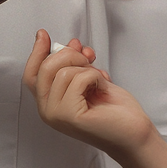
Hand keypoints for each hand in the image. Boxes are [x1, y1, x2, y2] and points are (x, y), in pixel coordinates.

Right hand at [24, 29, 152, 154]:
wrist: (134, 133)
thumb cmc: (116, 110)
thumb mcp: (92, 81)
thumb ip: (75, 66)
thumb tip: (68, 44)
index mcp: (50, 103)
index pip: (32, 74)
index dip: (37, 53)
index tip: (43, 34)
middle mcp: (48, 110)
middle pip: (45, 68)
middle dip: (70, 55)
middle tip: (89, 58)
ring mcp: (56, 114)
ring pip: (63, 72)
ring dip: (87, 69)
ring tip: (99, 80)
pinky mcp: (69, 115)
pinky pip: (78, 79)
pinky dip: (95, 77)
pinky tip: (103, 87)